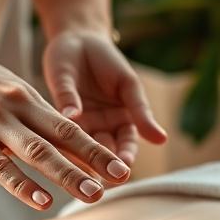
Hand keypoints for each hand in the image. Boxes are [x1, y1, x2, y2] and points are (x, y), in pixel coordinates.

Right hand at [0, 33, 132, 209]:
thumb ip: (31, 116)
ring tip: (92, 194)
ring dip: (67, 175)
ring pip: (37, 153)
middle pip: (62, 139)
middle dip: (94, 162)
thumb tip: (59, 143)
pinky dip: (22, 185)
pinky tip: (41, 200)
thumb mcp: (6, 90)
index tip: (120, 168)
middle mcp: (16, 109)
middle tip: (121, 180)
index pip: (70, 128)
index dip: (96, 150)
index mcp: (28, 98)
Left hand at [42, 30, 166, 166]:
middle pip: (105, 153)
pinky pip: (62, 135)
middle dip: (103, 169)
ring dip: (83, 163)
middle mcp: (103, 125)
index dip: (126, 155)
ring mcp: (81, 123)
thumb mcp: (126, 81)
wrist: (75, 37)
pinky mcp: (60, 117)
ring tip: (80, 177)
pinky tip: (60, 158)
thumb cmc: (105, 57)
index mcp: (124, 117)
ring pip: (84, 149)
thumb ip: (138, 108)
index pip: (127, 143)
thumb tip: (159, 140)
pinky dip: (63, 146)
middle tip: (100, 182)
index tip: (124, 167)